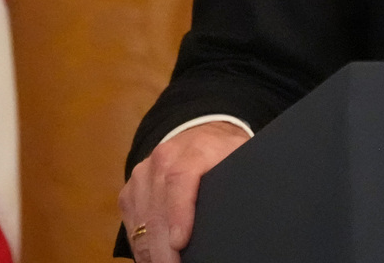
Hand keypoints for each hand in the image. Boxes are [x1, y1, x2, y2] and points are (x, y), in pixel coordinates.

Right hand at [119, 120, 248, 261]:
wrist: (198, 134)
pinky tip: (156, 259)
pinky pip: (132, 226)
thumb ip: (242, 175)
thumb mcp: (239, 156)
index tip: (180, 242)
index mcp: (193, 150)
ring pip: (142, 224)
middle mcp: (162, 160)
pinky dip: (143, 247)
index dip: (179, 213)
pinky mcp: (129, 192)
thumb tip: (253, 205)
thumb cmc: (224, 153)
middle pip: (157, 211)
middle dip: (165, 248)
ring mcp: (141, 176)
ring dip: (153, 252)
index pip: (179, 178)